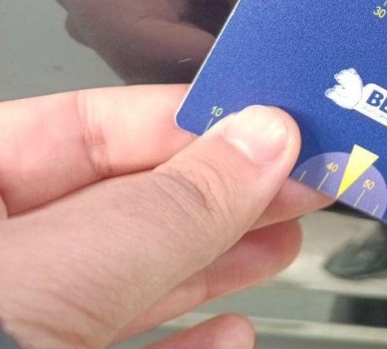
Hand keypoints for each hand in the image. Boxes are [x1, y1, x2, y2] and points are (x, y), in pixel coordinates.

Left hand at [0, 85, 330, 348]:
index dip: (185, 119)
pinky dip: (186, 339)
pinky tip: (230, 329)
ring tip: (283, 241)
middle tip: (300, 177)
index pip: (82, 126)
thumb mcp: (64, 271)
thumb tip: (260, 141)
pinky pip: (124, 348)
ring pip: (129, 278)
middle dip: (221, 192)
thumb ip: (167, 208)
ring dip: (218, 262)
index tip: (267, 122)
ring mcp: (21, 322)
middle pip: (121, 203)